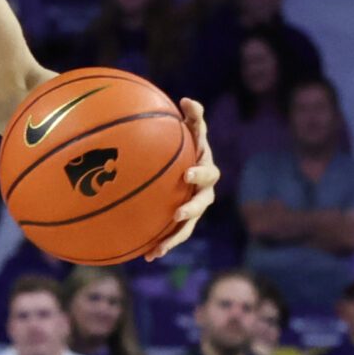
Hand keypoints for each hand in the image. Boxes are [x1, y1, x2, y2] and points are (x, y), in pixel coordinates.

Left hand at [148, 97, 220, 259]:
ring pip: (188, 225)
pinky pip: (174, 236)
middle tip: (178, 213)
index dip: (200, 172)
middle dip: (191, 208)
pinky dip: (163, 245)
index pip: (206, 169)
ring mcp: (195, 207)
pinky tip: (147, 256)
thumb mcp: (190, 130)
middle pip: (202, 201)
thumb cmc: (187, 144)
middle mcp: (204, 189)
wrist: (185, 167)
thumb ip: (193, 117)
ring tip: (161, 247)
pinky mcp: (183, 222)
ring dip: (176, 236)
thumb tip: (187, 99)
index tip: (187, 174)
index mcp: (205, 167)